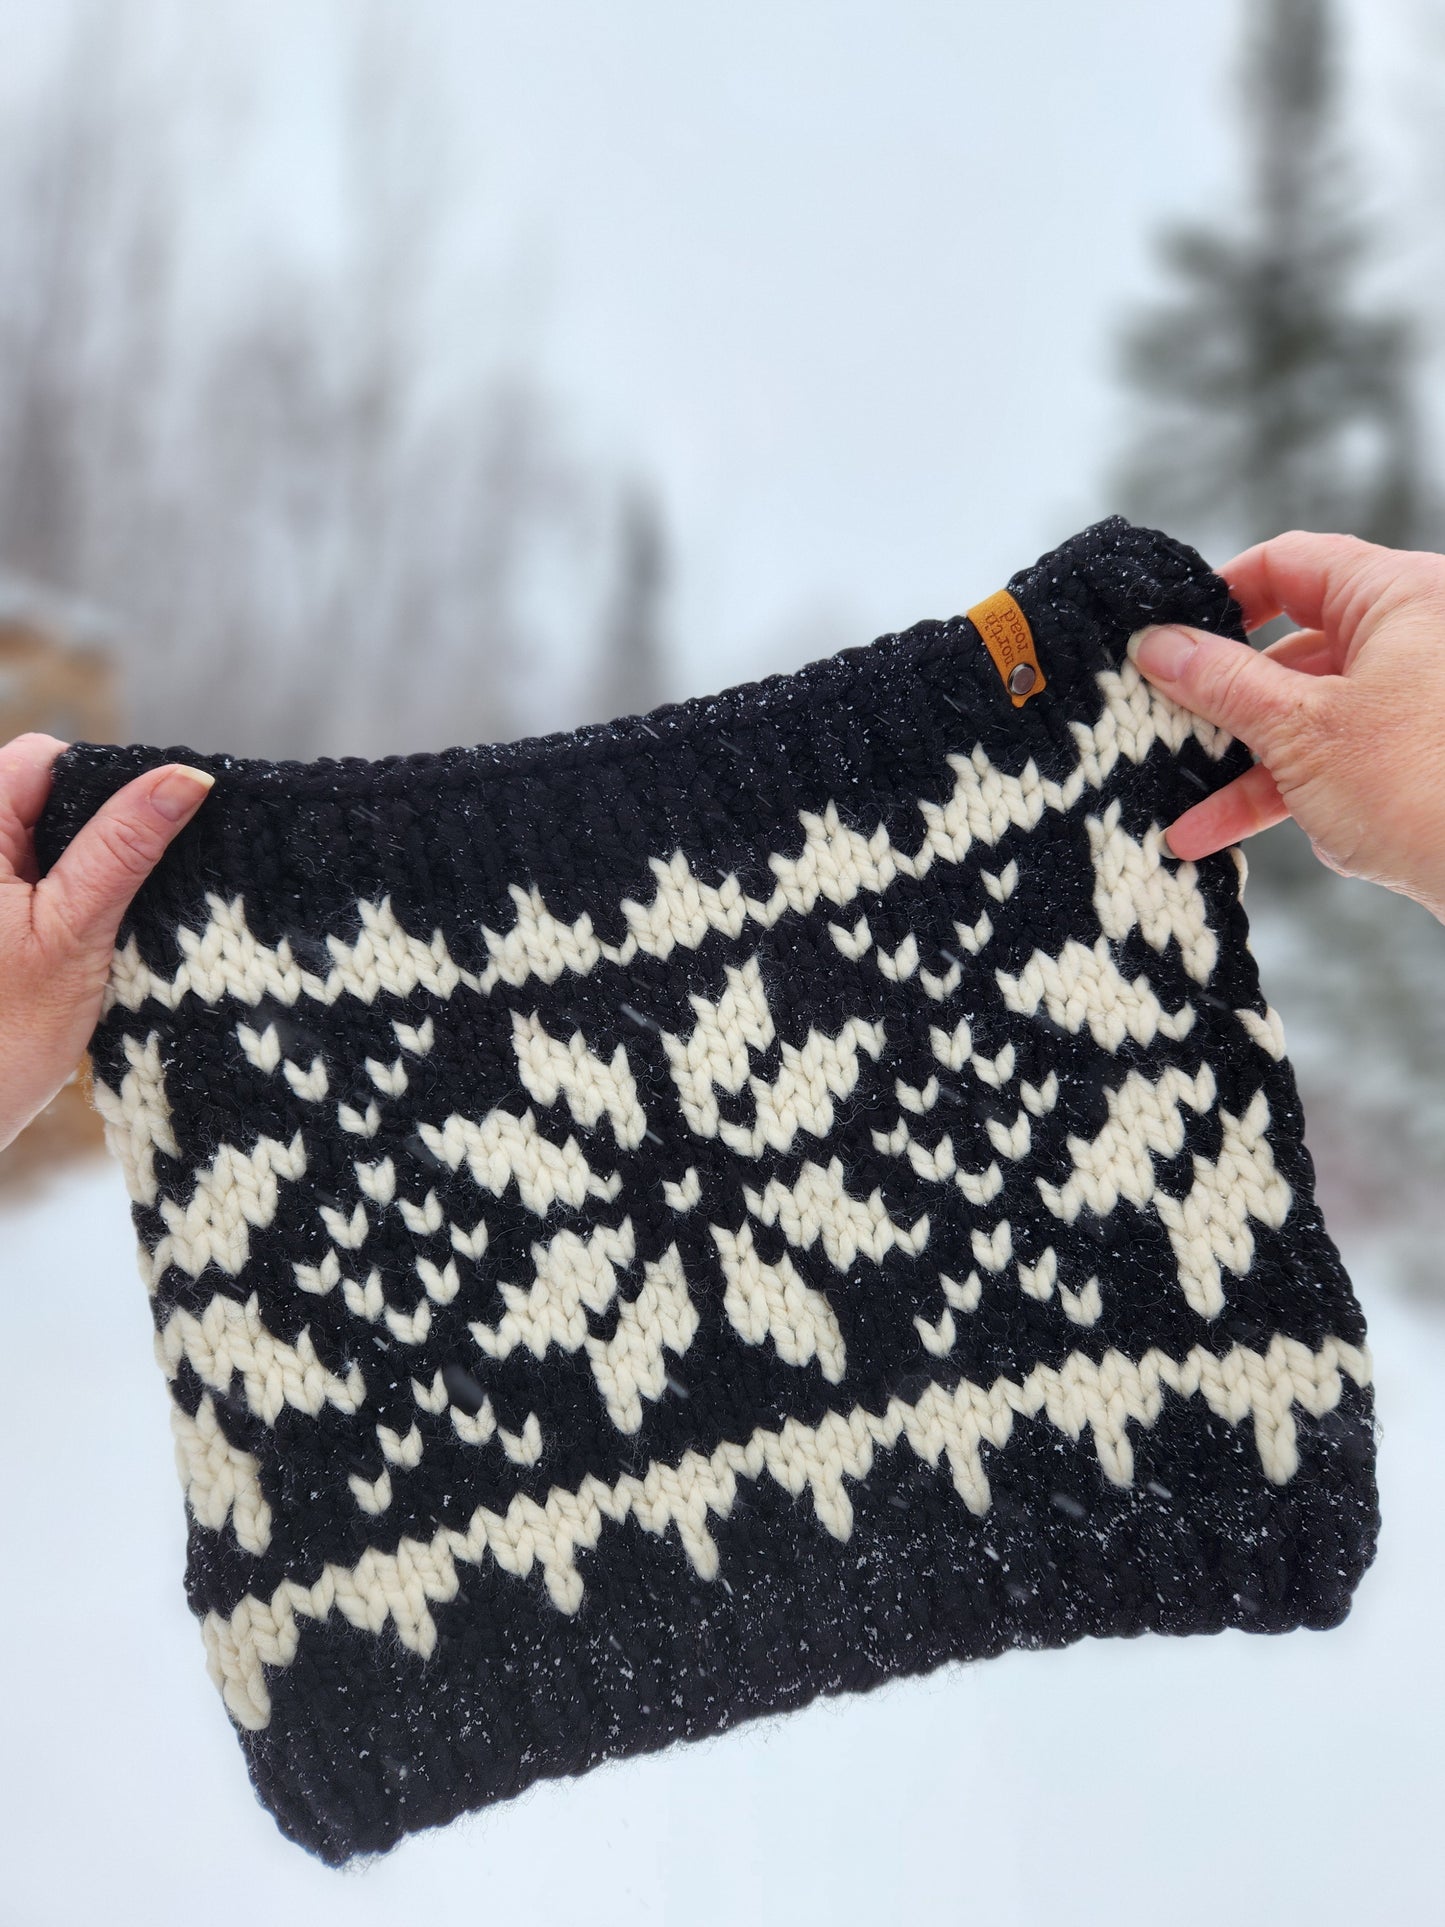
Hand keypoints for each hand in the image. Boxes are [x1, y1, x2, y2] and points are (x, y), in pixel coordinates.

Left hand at [0, 734, 214, 1153]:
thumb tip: (185, 777)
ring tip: (106, 927)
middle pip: (44, 797)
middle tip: (129, 893)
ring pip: (46, 844)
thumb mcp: (76, 930)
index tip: (150, 836)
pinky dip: (71, 904)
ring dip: (89, 873)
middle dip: (99, 832)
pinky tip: (89, 948)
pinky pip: (39, 886)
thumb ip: (126, 845)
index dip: (104, 784)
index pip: (44, 758)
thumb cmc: (1, 1038)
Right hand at [1127, 530, 1444, 923]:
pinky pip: (1329, 757)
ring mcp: (1412, 701)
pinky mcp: (1409, 758)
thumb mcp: (1300, 730)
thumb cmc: (1424, 789)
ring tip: (1178, 799)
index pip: (1290, 564)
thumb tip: (1158, 645)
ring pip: (1304, 712)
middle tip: (1160, 720)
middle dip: (1219, 698)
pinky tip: (1215, 832)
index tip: (1167, 635)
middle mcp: (1414, 637)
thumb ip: (1222, 683)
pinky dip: (1277, 789)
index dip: (1220, 596)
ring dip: (1239, 761)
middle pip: (1289, 646)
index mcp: (1401, 597)